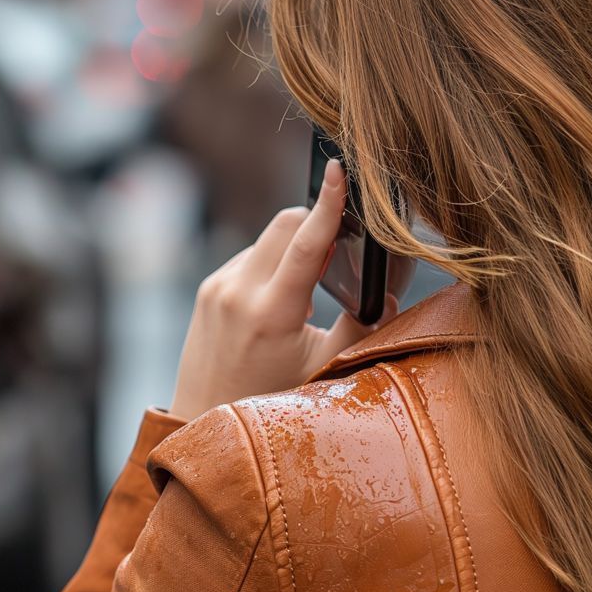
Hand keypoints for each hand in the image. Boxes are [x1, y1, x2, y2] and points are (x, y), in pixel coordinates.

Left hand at [168, 162, 392, 419]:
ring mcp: (216, 288)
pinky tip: (277, 302)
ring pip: (267, 239)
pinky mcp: (207, 289)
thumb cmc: (270, 402)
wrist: (203, 421)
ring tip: (304, 294)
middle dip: (315, 224)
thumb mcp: (323, 370)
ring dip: (293, 249)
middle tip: (338, 251)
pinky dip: (271, 266)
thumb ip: (360, 330)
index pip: (306, 243)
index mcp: (270, 313)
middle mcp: (237, 292)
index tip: (338, 169)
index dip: (328, 203)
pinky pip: (248, 257)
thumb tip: (388, 296)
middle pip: (285, 224)